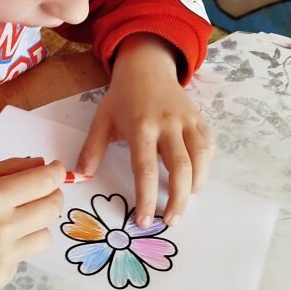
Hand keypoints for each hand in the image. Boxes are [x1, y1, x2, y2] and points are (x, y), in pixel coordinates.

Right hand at [0, 158, 64, 289]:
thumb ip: (9, 170)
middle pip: (52, 209)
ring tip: (12, 224)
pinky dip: (14, 249)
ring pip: (45, 237)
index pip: (44, 182)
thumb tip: (44, 166)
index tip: (56, 170)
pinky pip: (22, 258)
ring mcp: (3, 258)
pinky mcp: (1, 278)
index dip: (56, 173)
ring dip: (35, 226)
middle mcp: (3, 228)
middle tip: (41, 194)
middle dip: (52, 196)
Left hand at [76, 35, 213, 227]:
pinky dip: (205, 168)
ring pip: (200, 158)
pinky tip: (195, 181)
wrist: (147, 67)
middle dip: (178, 200)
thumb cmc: (122, 98)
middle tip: (171, 222)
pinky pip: (208, 147)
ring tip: (183, 204)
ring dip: (195, 186)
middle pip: (180, 168)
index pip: (145, 169)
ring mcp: (187, 121)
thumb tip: (82, 176)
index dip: (147, 198)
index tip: (145, 221)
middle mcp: (167, 124)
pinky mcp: (200, 119)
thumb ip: (92, 148)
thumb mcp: (102, 119)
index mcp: (140, 126)